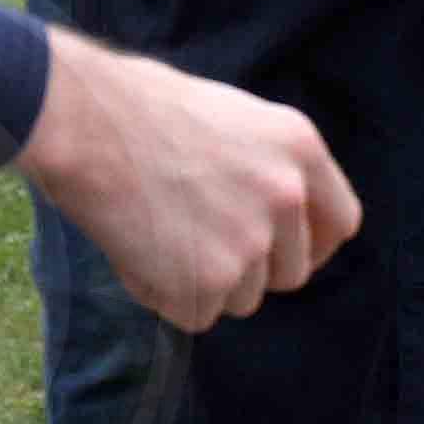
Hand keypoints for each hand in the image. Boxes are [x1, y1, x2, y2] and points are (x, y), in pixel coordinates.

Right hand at [15, 23, 359, 325]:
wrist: (83, 122)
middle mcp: (287, 196)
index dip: (311, 246)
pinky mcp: (209, 282)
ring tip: (158, 233)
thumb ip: (266, 168)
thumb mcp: (232, 119)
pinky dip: (165, 296)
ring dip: (204, 283)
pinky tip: (138, 250)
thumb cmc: (139, 109)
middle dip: (250, 271)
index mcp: (300, 148)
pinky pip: (196, 314)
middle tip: (196, 243)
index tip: (285, 256)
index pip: (340, 223)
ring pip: (243, 298)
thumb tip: (276, 220)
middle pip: (291, 273)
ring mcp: (251, 242)